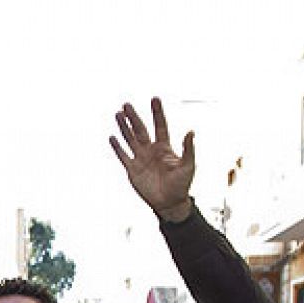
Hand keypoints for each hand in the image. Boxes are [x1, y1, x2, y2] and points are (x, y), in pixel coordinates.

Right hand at [110, 98, 195, 222]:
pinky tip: (112, 137)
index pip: (160, 126)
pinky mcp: (132, 170)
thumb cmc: (182, 185)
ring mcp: (141, 159)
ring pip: (130, 139)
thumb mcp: (188, 165)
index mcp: (165, 148)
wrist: (169, 203)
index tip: (154, 99)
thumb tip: (191, 131)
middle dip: (134, 117)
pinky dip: (117, 147)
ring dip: (124, 127)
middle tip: (126, 104)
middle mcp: (151, 150)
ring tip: (118, 114)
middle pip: (141, 130)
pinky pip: (123, 156)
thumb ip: (188, 149)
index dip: (157, 113)